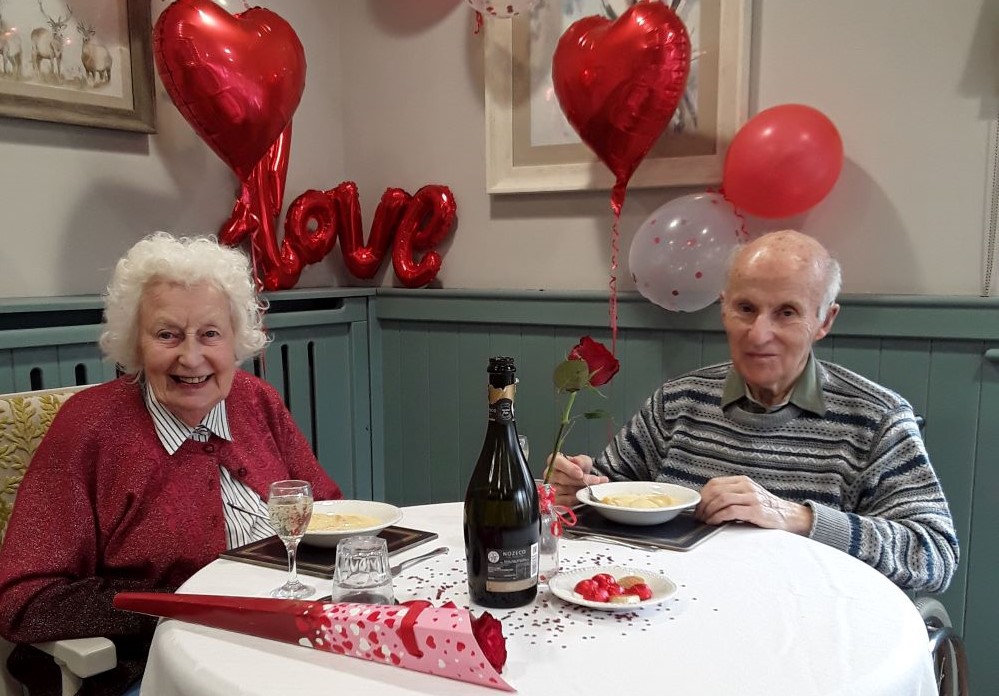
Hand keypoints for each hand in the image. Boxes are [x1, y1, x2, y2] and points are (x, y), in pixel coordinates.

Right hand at [546, 452, 608, 506]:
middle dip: (580, 480)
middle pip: (562, 478)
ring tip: (592, 488)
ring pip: (565, 490)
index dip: (569, 468)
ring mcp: (551, 488)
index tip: (580, 473)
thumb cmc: (579, 470)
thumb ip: (581, 461)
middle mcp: (550, 474)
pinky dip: (577, 499)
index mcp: (555, 461)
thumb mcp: (584, 462)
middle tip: (594, 480)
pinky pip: (566, 501)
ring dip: (580, 489)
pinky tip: (584, 495)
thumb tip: (578, 463)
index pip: (557, 462)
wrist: (582, 481)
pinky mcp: (555, 500)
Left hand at [694, 475, 812, 534]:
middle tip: (698, 516)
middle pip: (715, 490)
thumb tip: (706, 504)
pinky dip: (718, 517)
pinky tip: (715, 522)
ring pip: (721, 499)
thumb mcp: (747, 496)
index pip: (714, 483)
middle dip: (703, 504)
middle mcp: (746, 486)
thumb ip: (731, 495)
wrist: (788, 516)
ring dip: (709, 511)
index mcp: (742, 481)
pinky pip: (731, 511)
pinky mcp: (755, 510)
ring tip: (705, 520)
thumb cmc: (765, 508)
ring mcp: (751, 497)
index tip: (697, 506)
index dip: (702, 495)